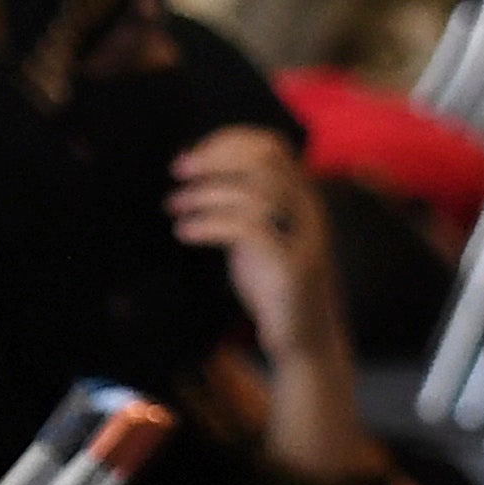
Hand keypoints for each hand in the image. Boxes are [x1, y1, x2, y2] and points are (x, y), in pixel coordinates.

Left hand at [170, 125, 369, 479]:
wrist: (304, 343)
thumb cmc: (275, 287)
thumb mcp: (257, 234)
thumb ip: (242, 203)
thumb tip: (198, 171)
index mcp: (301, 199)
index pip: (271, 146)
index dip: (229, 141)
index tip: (192, 158)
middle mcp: (309, 213)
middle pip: (265, 160)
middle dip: (215, 159)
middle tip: (178, 172)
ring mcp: (304, 240)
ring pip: (255, 192)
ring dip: (205, 193)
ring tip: (175, 207)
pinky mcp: (293, 269)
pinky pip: (247, 228)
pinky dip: (208, 224)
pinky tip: (185, 233)